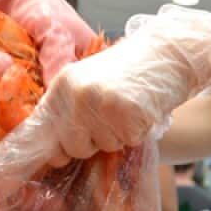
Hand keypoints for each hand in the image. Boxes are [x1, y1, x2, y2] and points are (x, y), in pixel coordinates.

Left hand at [5, 5, 210, 167]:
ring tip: (127, 111)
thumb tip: (54, 155)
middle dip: (92, 143)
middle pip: (73, 146)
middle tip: (110, 121)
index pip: (42, 129)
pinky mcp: (128, 112)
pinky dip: (136, 134)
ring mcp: (102, 102)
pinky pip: (127, 142)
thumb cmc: (130, 72)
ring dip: (117, 137)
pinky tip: (141, 111)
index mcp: (63, 84)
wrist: (169, 53)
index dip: (53, 148)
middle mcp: (77, 93)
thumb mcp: (89, 82)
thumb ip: (68, 111)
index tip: (59, 157)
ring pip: (103, 146)